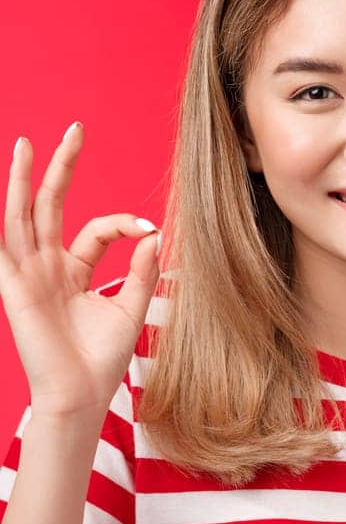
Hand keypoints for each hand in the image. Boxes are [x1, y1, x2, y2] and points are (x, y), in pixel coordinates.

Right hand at [0, 123, 162, 418]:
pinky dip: (3, 222)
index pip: (96, 228)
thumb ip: (141, 269)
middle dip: (62, 168)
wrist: (81, 394)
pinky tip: (5, 194)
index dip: (125, 222)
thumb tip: (153, 233)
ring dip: (23, 181)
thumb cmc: (102, 357)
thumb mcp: (131, 307)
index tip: (150, 229)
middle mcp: (47, 267)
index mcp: (73, 270)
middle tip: (75, 129)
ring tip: (26, 145)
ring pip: (21, 216)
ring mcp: (28, 275)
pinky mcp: (15, 288)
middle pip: (51, 206)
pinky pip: (4, 248)